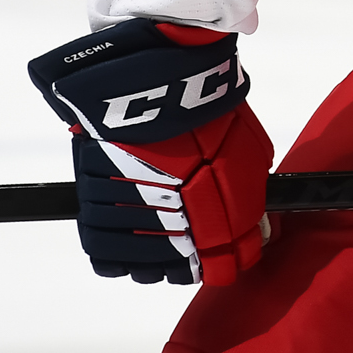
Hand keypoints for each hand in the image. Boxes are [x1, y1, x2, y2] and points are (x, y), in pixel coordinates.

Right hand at [29, 18, 272, 284]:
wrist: (159, 81)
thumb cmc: (209, 112)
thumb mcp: (248, 151)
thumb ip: (250, 195)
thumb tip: (255, 230)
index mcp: (220, 210)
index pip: (228, 262)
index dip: (229, 264)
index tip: (230, 259)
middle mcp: (177, 221)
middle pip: (182, 271)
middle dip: (189, 265)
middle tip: (190, 252)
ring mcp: (136, 214)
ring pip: (143, 268)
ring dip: (153, 267)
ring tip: (158, 252)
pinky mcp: (98, 204)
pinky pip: (104, 252)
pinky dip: (115, 258)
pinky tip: (126, 251)